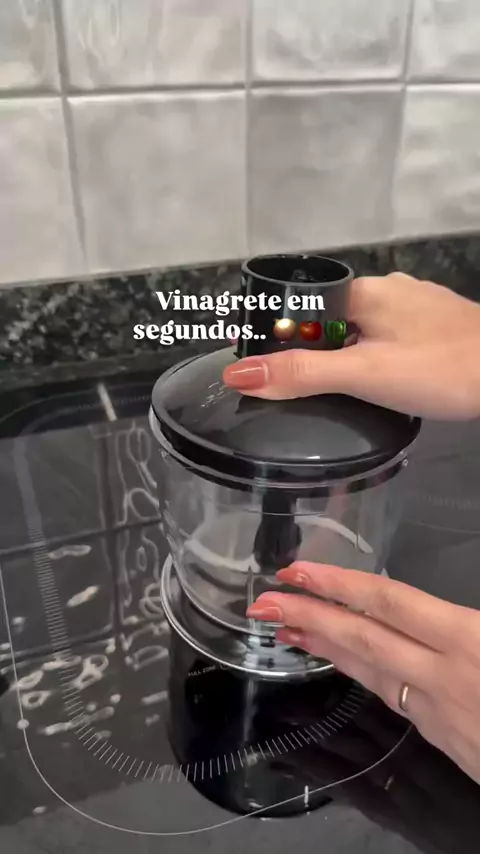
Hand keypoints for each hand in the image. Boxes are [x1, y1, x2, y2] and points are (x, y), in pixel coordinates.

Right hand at [223, 273, 479, 419]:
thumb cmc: (440, 368)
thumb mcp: (363, 375)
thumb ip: (301, 374)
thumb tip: (237, 374)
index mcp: (363, 292)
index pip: (300, 307)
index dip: (275, 334)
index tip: (259, 363)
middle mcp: (388, 289)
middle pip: (329, 317)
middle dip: (309, 346)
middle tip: (297, 385)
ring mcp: (416, 305)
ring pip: (362, 327)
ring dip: (343, 352)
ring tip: (337, 389)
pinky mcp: (436, 325)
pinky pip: (389, 335)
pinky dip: (373, 354)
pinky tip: (381, 380)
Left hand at [246, 562, 479, 784]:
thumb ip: (471, 617)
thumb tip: (419, 602)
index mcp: (468, 641)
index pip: (387, 604)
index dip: (337, 585)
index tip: (297, 572)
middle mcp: (443, 676)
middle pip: (363, 640)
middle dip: (309, 617)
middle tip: (264, 602)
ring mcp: (438, 712)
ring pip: (369, 672)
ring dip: (323, 647)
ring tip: (284, 628)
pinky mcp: (442, 737)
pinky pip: (390, 697)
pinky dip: (357, 674)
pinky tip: (339, 662)